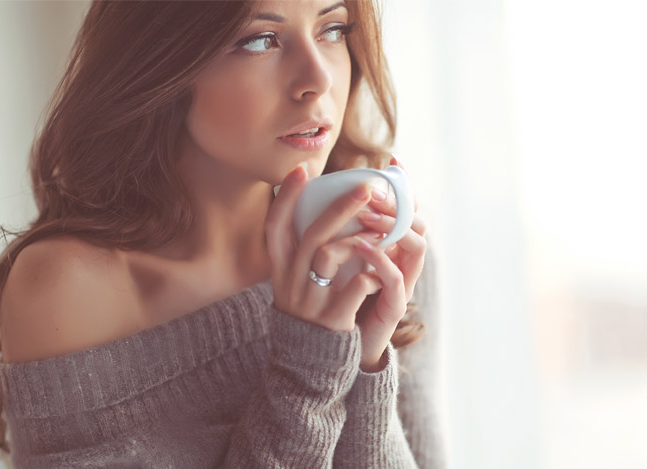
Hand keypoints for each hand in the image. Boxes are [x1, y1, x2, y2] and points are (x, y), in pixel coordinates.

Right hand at [265, 164, 386, 332]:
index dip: (285, 198)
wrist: (310, 362)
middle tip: (366, 187)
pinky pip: (354, 288)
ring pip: (327, 256)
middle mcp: (290, 282)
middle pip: (310, 235)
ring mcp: (311, 300)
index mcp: (281, 269)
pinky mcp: (333, 318)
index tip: (300, 170)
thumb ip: (306, 251)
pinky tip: (383, 269)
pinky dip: (371, 274)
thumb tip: (326, 211)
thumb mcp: (296, 281)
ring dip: (358, 238)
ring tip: (383, 230)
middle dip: (339, 207)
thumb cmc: (310, 311)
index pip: (275, 227)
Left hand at [353, 156, 426, 370]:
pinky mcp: (394, 304)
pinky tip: (362, 245)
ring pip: (415, 244)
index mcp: (390, 245)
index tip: (393, 160)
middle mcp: (402, 260)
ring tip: (368, 213)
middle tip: (373, 186)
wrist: (335, 344)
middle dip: (397, 200)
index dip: (404, 185)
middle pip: (415, 221)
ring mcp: (402, 281)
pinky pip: (396, 278)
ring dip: (393, 225)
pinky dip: (382, 260)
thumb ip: (334, 229)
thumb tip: (313, 193)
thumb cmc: (335, 296)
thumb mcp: (334, 257)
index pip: (406, 209)